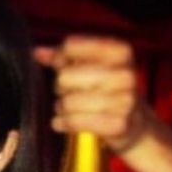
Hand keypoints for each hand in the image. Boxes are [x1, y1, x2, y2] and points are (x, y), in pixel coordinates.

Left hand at [34, 35, 150, 153]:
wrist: (134, 124)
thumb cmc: (105, 92)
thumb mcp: (91, 68)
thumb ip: (63, 58)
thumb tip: (37, 52)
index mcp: (120, 53)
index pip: (72, 46)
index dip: (59, 58)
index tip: (61, 66)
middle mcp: (126, 74)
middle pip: (65, 77)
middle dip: (60, 88)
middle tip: (67, 93)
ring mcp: (125, 101)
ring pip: (68, 102)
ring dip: (61, 108)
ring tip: (67, 110)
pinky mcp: (118, 125)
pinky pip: (74, 122)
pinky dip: (62, 123)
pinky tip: (62, 123)